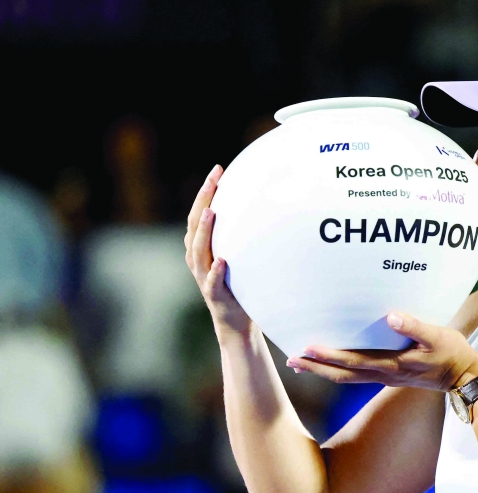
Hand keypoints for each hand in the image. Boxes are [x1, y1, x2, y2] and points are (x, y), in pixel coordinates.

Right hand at [184, 165, 253, 339]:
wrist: (236, 322)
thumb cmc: (239, 285)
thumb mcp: (239, 257)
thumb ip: (242, 237)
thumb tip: (267, 208)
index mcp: (201, 248)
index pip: (200, 214)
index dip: (206, 192)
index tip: (218, 170)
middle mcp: (198, 259)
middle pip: (195, 225)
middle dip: (203, 200)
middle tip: (213, 179)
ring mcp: (204, 277)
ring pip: (198, 251)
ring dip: (204, 231)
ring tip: (211, 213)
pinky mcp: (215, 295)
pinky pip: (212, 282)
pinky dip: (215, 271)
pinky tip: (221, 260)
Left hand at [287, 312, 477, 391]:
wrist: (464, 376)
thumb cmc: (452, 353)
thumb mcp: (438, 336)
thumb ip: (415, 326)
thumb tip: (391, 316)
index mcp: (392, 365)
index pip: (353, 362)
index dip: (329, 356)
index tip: (307, 349)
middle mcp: (384, 374)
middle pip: (342, 374)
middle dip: (316, 368)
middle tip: (290, 360)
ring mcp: (386, 377)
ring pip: (347, 377)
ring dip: (322, 370)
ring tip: (301, 363)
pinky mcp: (389, 375)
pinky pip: (357, 374)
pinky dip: (338, 369)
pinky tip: (331, 363)